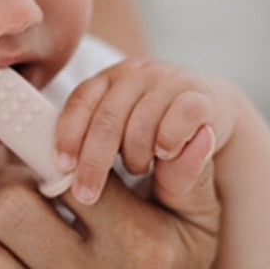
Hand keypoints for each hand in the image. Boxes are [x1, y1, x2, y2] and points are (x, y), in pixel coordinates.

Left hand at [0, 149, 221, 268]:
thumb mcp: (197, 219)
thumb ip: (186, 171)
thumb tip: (193, 132)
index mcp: (141, 252)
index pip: (62, 177)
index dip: (45, 161)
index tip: (46, 167)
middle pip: (6, 212)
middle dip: (9, 195)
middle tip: (23, 197)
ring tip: (22, 249)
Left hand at [54, 59, 234, 205]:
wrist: (209, 117)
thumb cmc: (150, 135)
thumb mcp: (117, 139)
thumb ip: (92, 147)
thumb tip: (60, 165)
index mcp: (107, 81)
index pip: (80, 100)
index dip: (68, 132)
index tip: (62, 165)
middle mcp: (136, 74)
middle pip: (107, 118)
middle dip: (93, 161)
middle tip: (87, 194)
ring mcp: (169, 81)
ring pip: (141, 122)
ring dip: (135, 156)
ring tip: (139, 169)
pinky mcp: (201, 96)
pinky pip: (180, 117)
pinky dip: (170, 141)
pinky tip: (165, 155)